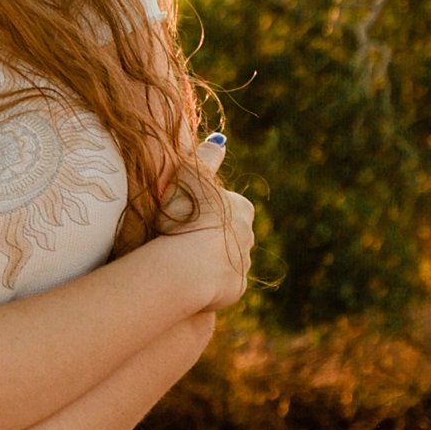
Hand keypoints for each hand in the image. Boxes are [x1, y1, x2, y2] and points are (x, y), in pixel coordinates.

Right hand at [153, 153, 253, 313]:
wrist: (188, 267)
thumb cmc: (187, 216)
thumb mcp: (191, 175)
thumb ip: (205, 157)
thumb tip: (220, 141)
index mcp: (242, 207)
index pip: (225, 204)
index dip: (203, 207)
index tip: (183, 212)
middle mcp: (250, 235)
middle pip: (229, 231)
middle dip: (209, 234)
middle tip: (179, 235)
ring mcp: (244, 264)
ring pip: (225, 258)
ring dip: (207, 258)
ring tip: (179, 259)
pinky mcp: (237, 289)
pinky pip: (220, 282)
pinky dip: (205, 279)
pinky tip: (186, 277)